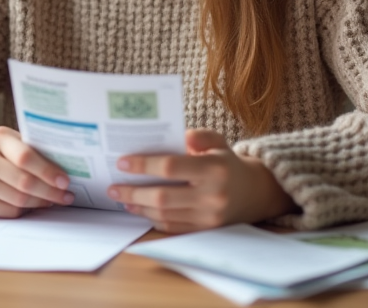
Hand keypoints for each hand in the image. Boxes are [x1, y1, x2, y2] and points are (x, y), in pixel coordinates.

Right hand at [0, 127, 74, 217]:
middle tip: (67, 196)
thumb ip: (34, 150)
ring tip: (54, 200)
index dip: (48, 171)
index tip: (65, 181)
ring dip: (41, 203)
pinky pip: (8, 211)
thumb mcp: (13, 142)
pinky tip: (34, 205)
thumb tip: (67, 166)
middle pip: (24, 182)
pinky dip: (26, 211)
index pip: (26, 157)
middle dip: (50, 192)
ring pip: (18, 200)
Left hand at [108, 129, 295, 232]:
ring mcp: (209, 217)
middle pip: (163, 196)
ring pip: (165, 214)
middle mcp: (213, 196)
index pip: (171, 167)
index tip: (122, 163)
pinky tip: (139, 209)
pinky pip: (173, 227)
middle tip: (112, 187)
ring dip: (139, 207)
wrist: (254, 193)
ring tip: (121, 198)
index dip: (144, 165)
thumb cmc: (227, 163)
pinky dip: (152, 218)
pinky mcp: (206, 231)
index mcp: (215, 169)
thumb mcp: (218, 141)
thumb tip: (178, 136)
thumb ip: (199, 136)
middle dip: (133, 192)